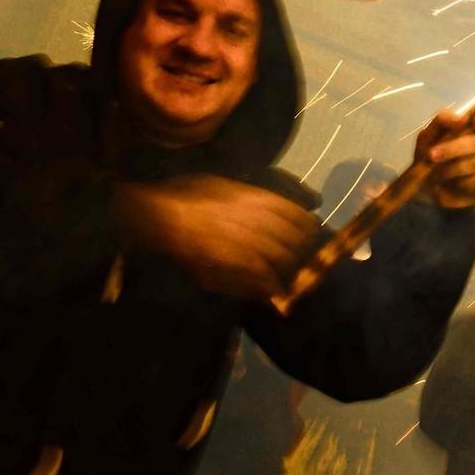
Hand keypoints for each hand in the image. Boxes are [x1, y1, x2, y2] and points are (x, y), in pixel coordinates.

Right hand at [118, 175, 318, 300]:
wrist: (163, 216)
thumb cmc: (186, 194)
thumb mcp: (222, 183)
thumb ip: (248, 194)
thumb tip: (268, 202)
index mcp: (256, 198)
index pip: (296, 214)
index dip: (308, 227)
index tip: (312, 233)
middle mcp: (258, 219)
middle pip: (294, 239)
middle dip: (303, 251)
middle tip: (306, 259)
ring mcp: (247, 242)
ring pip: (282, 258)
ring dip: (290, 269)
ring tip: (293, 277)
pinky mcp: (234, 264)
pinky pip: (262, 276)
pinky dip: (272, 285)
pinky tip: (275, 291)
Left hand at [413, 108, 474, 208]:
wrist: (425, 190)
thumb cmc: (429, 159)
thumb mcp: (428, 136)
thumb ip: (442, 121)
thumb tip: (462, 120)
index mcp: (474, 129)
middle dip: (452, 149)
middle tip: (432, 155)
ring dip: (452, 168)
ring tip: (439, 174)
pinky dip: (462, 183)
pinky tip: (455, 184)